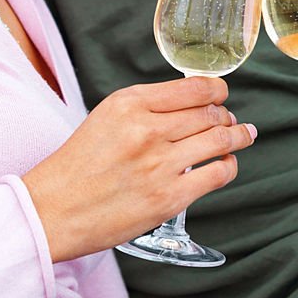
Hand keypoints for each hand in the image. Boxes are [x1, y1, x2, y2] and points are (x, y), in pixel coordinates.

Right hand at [22, 76, 256, 260]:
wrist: (53, 210)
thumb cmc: (79, 164)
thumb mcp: (107, 115)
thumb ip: (147, 106)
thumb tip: (189, 102)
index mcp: (131, 102)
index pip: (194, 87)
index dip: (217, 91)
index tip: (222, 95)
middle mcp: (148, 129)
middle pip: (210, 113)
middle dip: (226, 115)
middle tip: (231, 119)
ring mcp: (160, 164)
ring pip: (218, 140)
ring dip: (237, 136)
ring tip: (244, 134)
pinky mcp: (168, 198)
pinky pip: (216, 174)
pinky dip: (228, 166)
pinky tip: (227, 164)